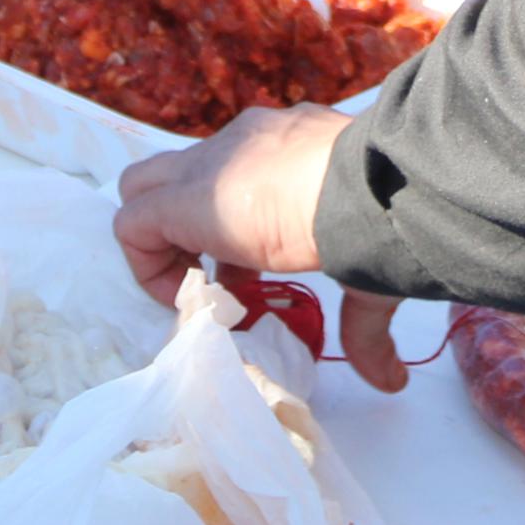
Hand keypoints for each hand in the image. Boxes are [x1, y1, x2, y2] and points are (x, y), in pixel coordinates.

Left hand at [112, 105, 427, 388]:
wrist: (369, 184)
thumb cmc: (379, 213)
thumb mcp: (365, 262)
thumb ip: (364, 321)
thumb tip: (391, 380)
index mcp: (284, 147)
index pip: (235, 175)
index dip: (235, 228)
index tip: (256, 275)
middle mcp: (239, 144)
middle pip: (179, 172)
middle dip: (186, 224)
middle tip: (221, 276)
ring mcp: (206, 165)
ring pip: (145, 187)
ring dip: (164, 241)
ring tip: (202, 290)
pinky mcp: (183, 200)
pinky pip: (132, 225)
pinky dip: (147, 265)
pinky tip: (187, 297)